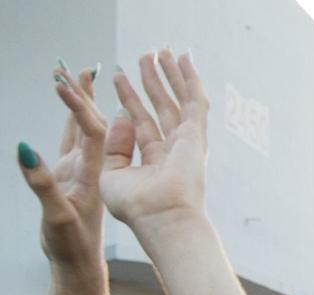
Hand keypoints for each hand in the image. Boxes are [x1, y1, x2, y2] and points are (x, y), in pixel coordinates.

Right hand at [18, 63, 107, 272]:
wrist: (81, 264)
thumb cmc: (71, 245)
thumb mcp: (56, 215)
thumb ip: (42, 184)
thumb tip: (25, 150)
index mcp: (93, 172)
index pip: (91, 129)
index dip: (79, 104)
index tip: (63, 82)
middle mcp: (91, 166)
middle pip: (90, 122)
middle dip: (81, 94)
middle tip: (74, 66)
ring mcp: (81, 169)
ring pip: (83, 128)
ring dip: (80, 101)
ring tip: (76, 75)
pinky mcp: (72, 176)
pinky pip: (74, 141)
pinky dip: (72, 120)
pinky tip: (73, 107)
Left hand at [99, 50, 209, 233]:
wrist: (161, 217)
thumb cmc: (137, 207)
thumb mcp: (111, 175)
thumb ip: (113, 146)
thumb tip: (120, 116)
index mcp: (153, 161)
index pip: (140, 122)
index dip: (129, 99)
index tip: (119, 78)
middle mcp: (172, 150)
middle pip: (160, 108)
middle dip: (151, 82)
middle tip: (144, 58)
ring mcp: (186, 142)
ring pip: (178, 100)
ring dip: (170, 75)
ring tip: (160, 51)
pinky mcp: (195, 135)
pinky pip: (194, 101)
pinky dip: (189, 79)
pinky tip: (183, 59)